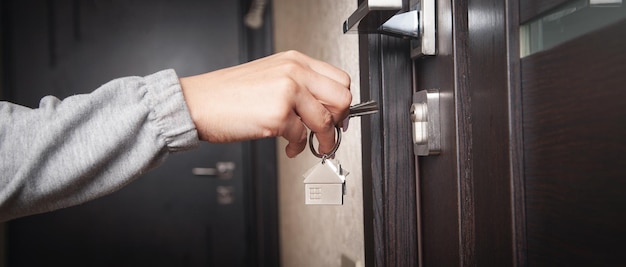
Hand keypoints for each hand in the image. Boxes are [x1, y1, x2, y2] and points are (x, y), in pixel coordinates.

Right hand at [179, 50, 351, 157]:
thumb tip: (323, 106)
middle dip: (339, 121)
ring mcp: (287, 92)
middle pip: (342, 97)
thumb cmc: (227, 94)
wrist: (198, 103)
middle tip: (330, 132)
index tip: (339, 116)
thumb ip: (298, 85)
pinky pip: (302, 136)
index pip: (340, 79)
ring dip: (325, 139)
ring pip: (326, 120)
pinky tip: (289, 147)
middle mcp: (294, 72)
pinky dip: (298, 147)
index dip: (343, 103)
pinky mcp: (278, 115)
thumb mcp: (269, 76)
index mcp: (294, 61)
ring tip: (315, 146)